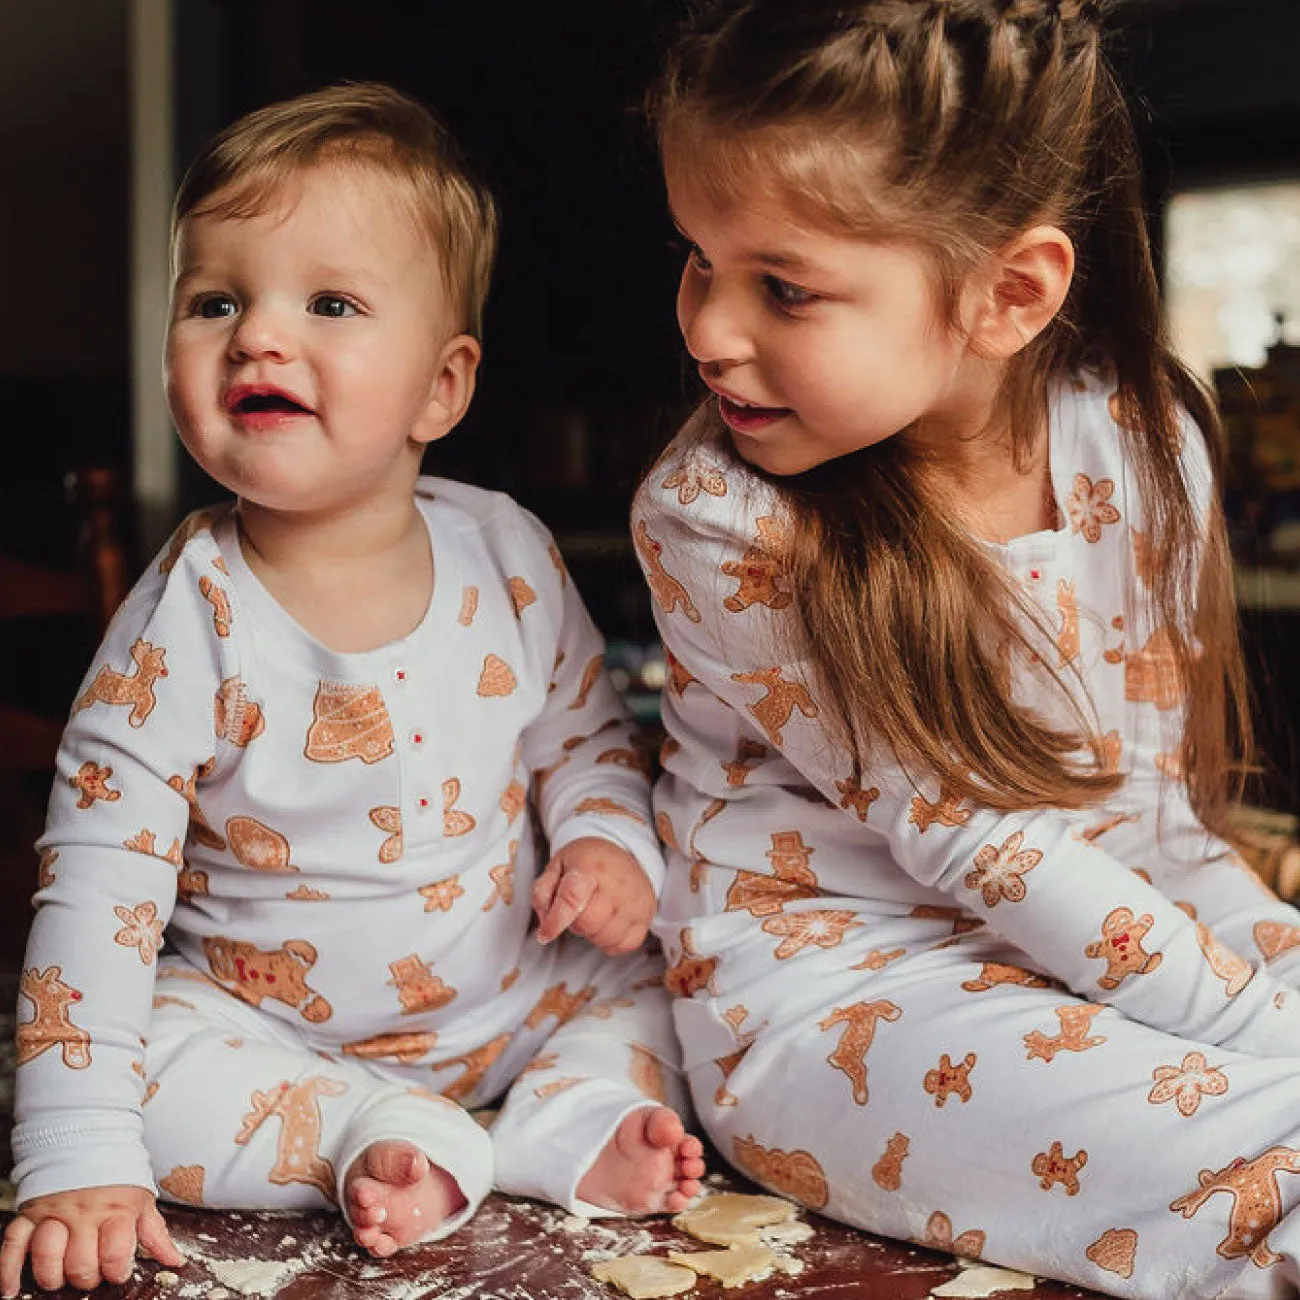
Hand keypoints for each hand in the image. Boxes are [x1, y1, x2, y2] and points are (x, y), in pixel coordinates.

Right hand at [0, 1185, 183, 1296]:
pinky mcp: (30, 1213)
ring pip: (47, 1258)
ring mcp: (55, 1213)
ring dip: (52, 1276)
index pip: (116, 1254)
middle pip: (80, 1264)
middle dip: (87, 1277)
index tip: (118, 1271)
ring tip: (61, 1276)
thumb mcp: (142, 1200)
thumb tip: (175, 1261)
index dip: (117, 1270)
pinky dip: (8, 1269)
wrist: (90, 1137)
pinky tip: (10, 1288)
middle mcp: (85, 1213)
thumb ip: (155, 1234)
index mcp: (117, 1210)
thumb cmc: (118, 1175)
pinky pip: (13, 1244)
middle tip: (90, 1272)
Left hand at [532, 837, 655, 955]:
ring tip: (596, 914)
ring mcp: (635, 900)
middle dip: (576, 924)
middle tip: (578, 910)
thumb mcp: (557, 866)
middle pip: (589, 924)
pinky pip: (625, 945)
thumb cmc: (587, 861)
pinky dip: (611, 942)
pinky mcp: (647, 914)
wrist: (623, 850)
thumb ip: (542, 892)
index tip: (544, 934)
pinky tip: (608, 924)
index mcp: (590, 868)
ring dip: (594, 934)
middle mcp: (617, 884)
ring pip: (606, 938)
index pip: (572, 899)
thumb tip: (545, 921)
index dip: (555, 922)